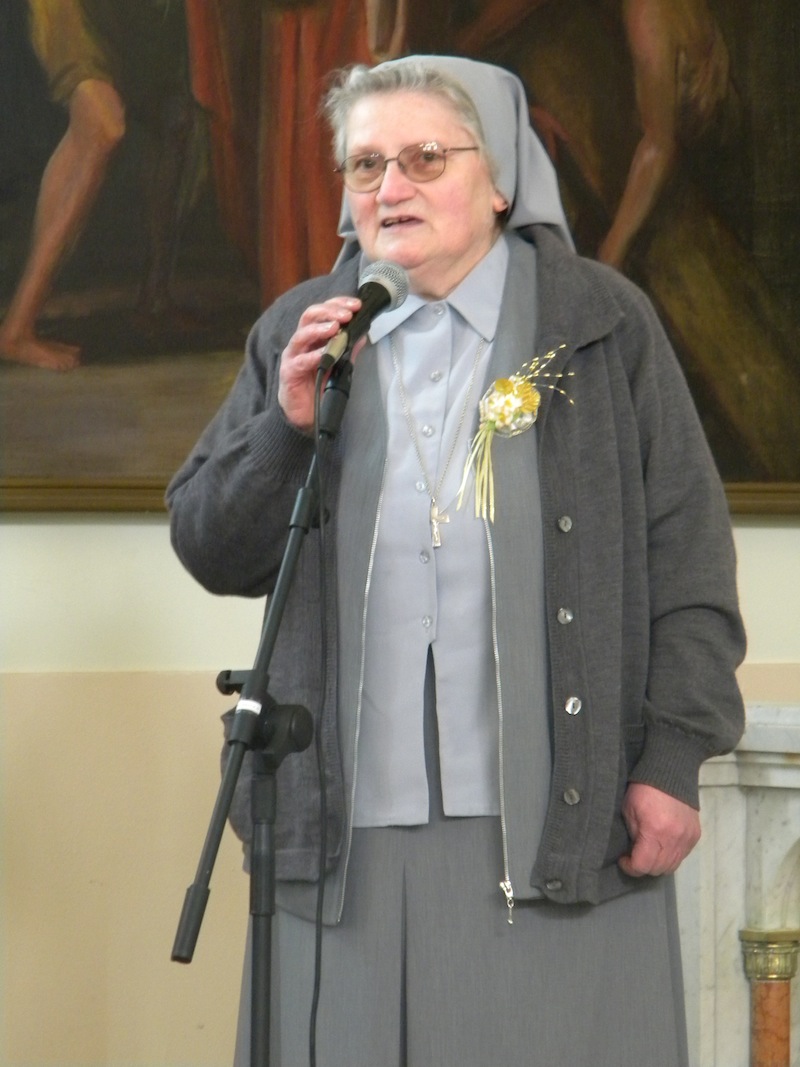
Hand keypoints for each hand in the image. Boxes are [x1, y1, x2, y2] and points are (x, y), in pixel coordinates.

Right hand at [277, 296, 362, 430]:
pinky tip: (325, 354)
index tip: (356, 305)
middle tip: (347, 314)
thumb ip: (348, 349)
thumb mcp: (339, 365)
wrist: (305, 415)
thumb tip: (363, 334)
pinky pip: (301, 361)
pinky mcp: (290, 372)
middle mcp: (301, 342)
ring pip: (302, 334)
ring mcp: (293, 356)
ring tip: (335, 327)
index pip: (323, 312)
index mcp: (313, 337)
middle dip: (329, 311)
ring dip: (320, 329)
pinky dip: (314, 356)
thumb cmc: (318, 386)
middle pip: (310, 316)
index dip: (338, 304)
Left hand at [618, 783, 700, 877]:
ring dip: (657, 864)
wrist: (671, 772)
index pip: (643, 865)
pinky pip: (682, 856)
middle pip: (658, 869)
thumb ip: (633, 835)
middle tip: (634, 856)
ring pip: (671, 866)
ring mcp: (687, 838)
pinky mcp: (695, 835)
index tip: (623, 859)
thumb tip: (633, 852)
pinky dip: (670, 856)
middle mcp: (674, 839)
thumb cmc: (643, 789)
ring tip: (648, 852)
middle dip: (643, 867)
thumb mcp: (629, 811)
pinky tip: (662, 845)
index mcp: (655, 832)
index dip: (630, 867)